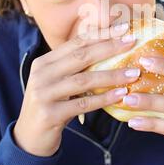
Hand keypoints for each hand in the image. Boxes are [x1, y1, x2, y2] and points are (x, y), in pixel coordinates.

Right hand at [13, 22, 140, 156]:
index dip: (101, 34)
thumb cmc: (52, 105)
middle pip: (81, 57)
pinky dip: (104, 99)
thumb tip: (110, 50)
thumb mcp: (59, 82)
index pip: (76, 43)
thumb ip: (76, 68)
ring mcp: (43, 93)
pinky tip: (121, 95)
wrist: (30, 137)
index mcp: (44, 62)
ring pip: (84, 80)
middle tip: (132, 41)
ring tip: (134, 73)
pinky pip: (83, 104)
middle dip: (109, 47)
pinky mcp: (50, 113)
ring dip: (112, 75)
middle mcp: (41, 74)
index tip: (123, 28)